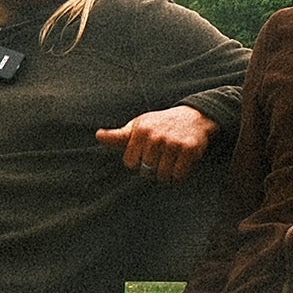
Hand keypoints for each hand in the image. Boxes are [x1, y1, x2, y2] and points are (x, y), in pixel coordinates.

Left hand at [95, 105, 218, 182]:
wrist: (194, 116)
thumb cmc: (161, 125)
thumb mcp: (139, 126)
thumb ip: (118, 136)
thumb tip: (98, 136)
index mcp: (141, 131)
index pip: (131, 164)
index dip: (139, 163)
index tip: (147, 155)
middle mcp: (156, 136)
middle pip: (147, 172)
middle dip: (153, 170)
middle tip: (161, 160)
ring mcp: (173, 142)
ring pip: (162, 176)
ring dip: (166, 175)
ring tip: (170, 163)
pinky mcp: (189, 149)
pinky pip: (179, 176)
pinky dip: (179, 176)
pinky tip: (181, 164)